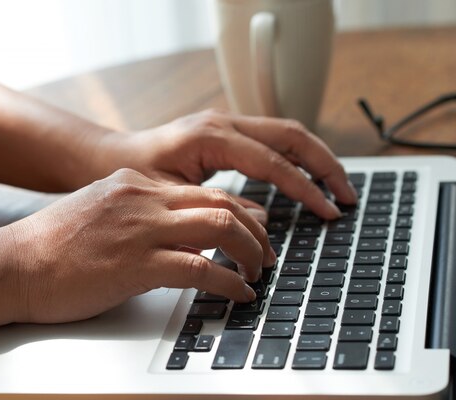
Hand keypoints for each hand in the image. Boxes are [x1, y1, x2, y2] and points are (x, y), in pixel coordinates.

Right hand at [0, 168, 275, 323]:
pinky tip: (238, 295)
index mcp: (133, 184)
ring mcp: (141, 229)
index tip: (253, 231)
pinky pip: (201, 269)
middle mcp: (142, 199)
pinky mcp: (136, 264)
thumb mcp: (97, 214)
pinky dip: (229, 283)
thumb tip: (172, 232)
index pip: (204, 191)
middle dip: (256, 231)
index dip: (240, 212)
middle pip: (223, 204)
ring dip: (251, 253)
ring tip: (258, 274)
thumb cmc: (49, 248)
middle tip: (266, 255)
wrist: (10, 265)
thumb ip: (135, 215)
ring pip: (222, 228)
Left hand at [97, 109, 357, 218]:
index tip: (328, 210)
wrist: (108, 158)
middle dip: (324, 164)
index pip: (272, 161)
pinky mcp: (225, 133)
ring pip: (286, 133)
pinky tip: (307, 178)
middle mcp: (222, 123)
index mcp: (210, 136)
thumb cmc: (132, 176)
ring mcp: (226, 124)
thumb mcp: (171, 198)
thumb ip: (217, 208)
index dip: (304, 187)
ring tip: (338, 186)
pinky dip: (295, 157)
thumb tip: (261, 220)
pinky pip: (272, 140)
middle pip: (291, 135)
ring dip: (315, 158)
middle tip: (347, 195)